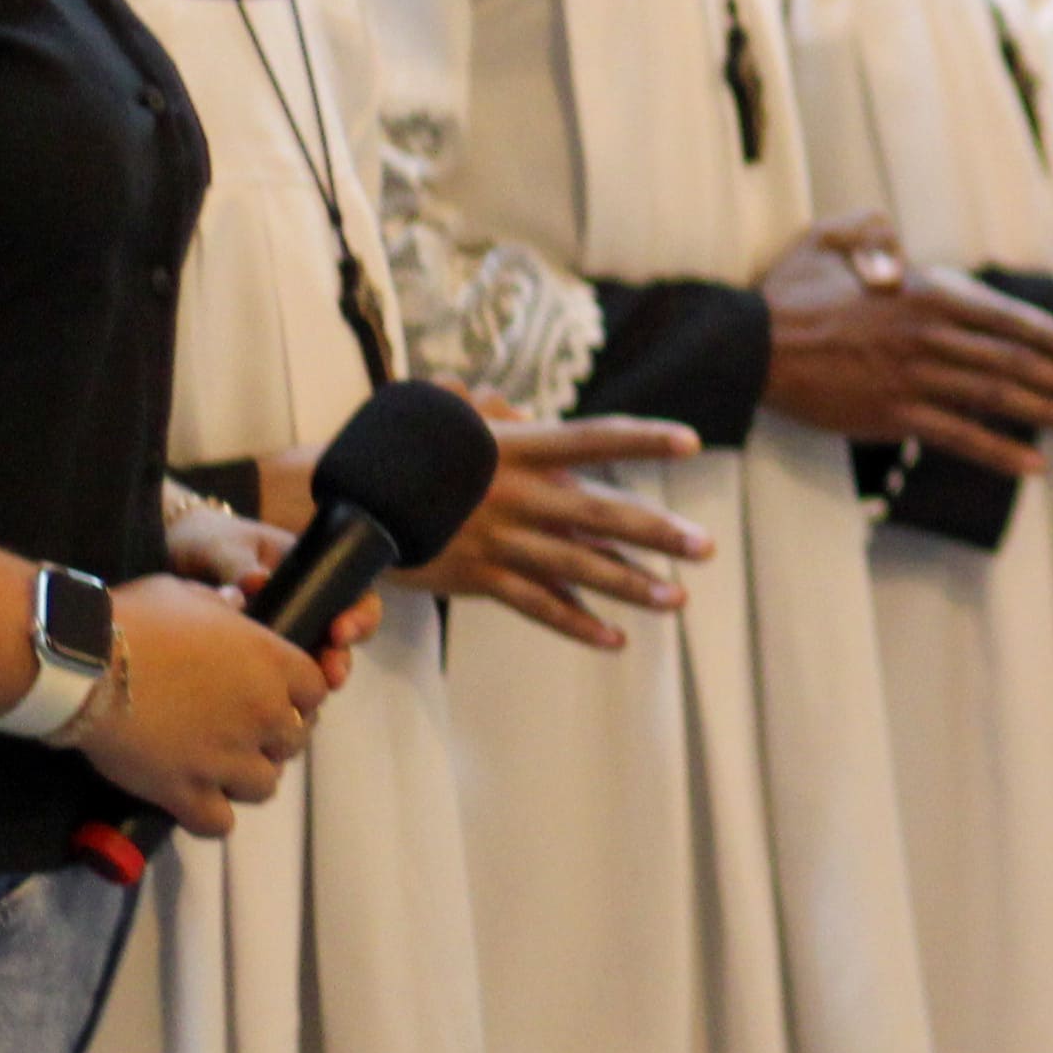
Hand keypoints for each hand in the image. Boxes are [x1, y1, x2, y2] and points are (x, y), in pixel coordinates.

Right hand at [78, 571, 332, 836]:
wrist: (82, 664)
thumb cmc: (133, 620)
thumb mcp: (186, 594)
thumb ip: (221, 604)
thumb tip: (236, 601)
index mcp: (272, 662)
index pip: (316, 691)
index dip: (297, 697)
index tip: (272, 697)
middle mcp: (262, 713)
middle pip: (294, 742)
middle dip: (271, 739)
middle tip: (238, 733)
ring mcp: (227, 757)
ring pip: (264, 786)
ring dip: (244, 778)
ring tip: (215, 768)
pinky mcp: (186, 792)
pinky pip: (219, 823)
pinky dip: (209, 815)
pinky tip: (192, 799)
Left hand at [155, 506, 381, 687]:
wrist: (168, 557)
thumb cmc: (204, 541)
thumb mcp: (221, 546)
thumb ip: (237, 563)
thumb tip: (256, 583)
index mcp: (308, 569)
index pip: (352, 592)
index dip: (358, 614)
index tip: (339, 631)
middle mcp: (304, 602)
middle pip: (340, 634)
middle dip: (340, 657)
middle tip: (331, 674)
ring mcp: (284, 629)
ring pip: (313, 659)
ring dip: (316, 679)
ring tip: (311, 696)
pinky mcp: (259, 653)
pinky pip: (281, 674)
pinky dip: (284, 689)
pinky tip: (278, 703)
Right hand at [422, 413, 714, 654]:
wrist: (346, 500)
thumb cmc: (407, 453)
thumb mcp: (452, 422)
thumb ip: (500, 422)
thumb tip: (523, 414)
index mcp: (516, 448)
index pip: (592, 439)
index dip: (641, 439)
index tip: (690, 441)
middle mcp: (515, 494)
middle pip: (598, 513)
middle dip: (655, 531)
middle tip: (706, 547)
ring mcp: (498, 539)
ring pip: (576, 567)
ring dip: (630, 585)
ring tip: (677, 600)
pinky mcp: (479, 577)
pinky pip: (536, 606)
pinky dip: (575, 624)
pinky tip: (614, 639)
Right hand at [765, 217, 1052, 476]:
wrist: (747, 347)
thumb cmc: (792, 290)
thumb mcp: (832, 235)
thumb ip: (874, 230)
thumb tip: (900, 263)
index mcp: (926, 292)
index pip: (1009, 318)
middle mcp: (930, 336)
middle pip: (1019, 363)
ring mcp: (914, 379)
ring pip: (998, 401)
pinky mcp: (892, 416)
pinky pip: (956, 436)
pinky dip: (998, 451)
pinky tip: (1035, 467)